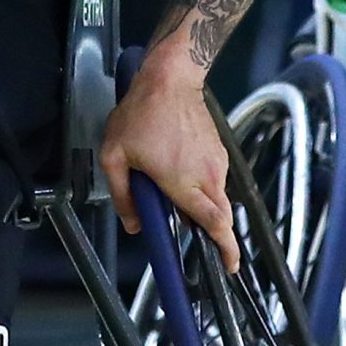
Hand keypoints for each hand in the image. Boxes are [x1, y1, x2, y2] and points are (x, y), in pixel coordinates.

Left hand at [100, 61, 239, 272]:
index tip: (231, 266)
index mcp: (183, 182)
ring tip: (176, 200)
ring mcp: (216, 162)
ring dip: (204, 209)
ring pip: (218, 199)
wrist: (169, 79)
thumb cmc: (141, 114)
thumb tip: (134, 224)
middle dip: (219, 238)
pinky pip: (215, 180)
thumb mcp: (115, 156)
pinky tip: (180, 178)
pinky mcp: (218, 152)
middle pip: (222, 217)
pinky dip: (203, 189)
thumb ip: (123, 195)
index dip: (225, 248)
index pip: (214, 223)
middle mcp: (206, 175)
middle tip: (210, 252)